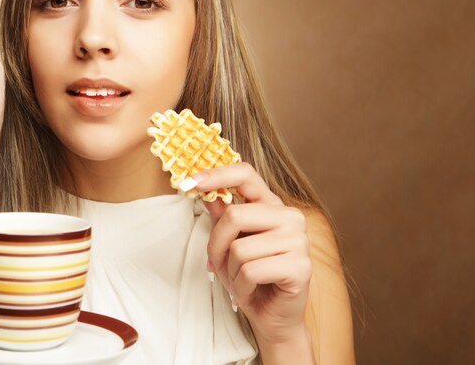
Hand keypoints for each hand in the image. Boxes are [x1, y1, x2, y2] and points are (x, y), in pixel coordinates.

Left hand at [193, 162, 312, 344]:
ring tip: (241, 281)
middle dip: (216, 244)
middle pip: (234, 215)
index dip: (217, 175)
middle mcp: (290, 217)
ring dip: (231, 271)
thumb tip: (204, 191)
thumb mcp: (228, 245)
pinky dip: (241, 287)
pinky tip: (249, 292)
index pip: (246, 174)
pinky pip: (251, 271)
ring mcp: (299, 240)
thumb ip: (220, 216)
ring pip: (240, 248)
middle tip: (217, 263)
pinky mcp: (301, 266)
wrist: (272, 318)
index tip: (190, 182)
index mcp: (272, 205)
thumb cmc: (250, 278)